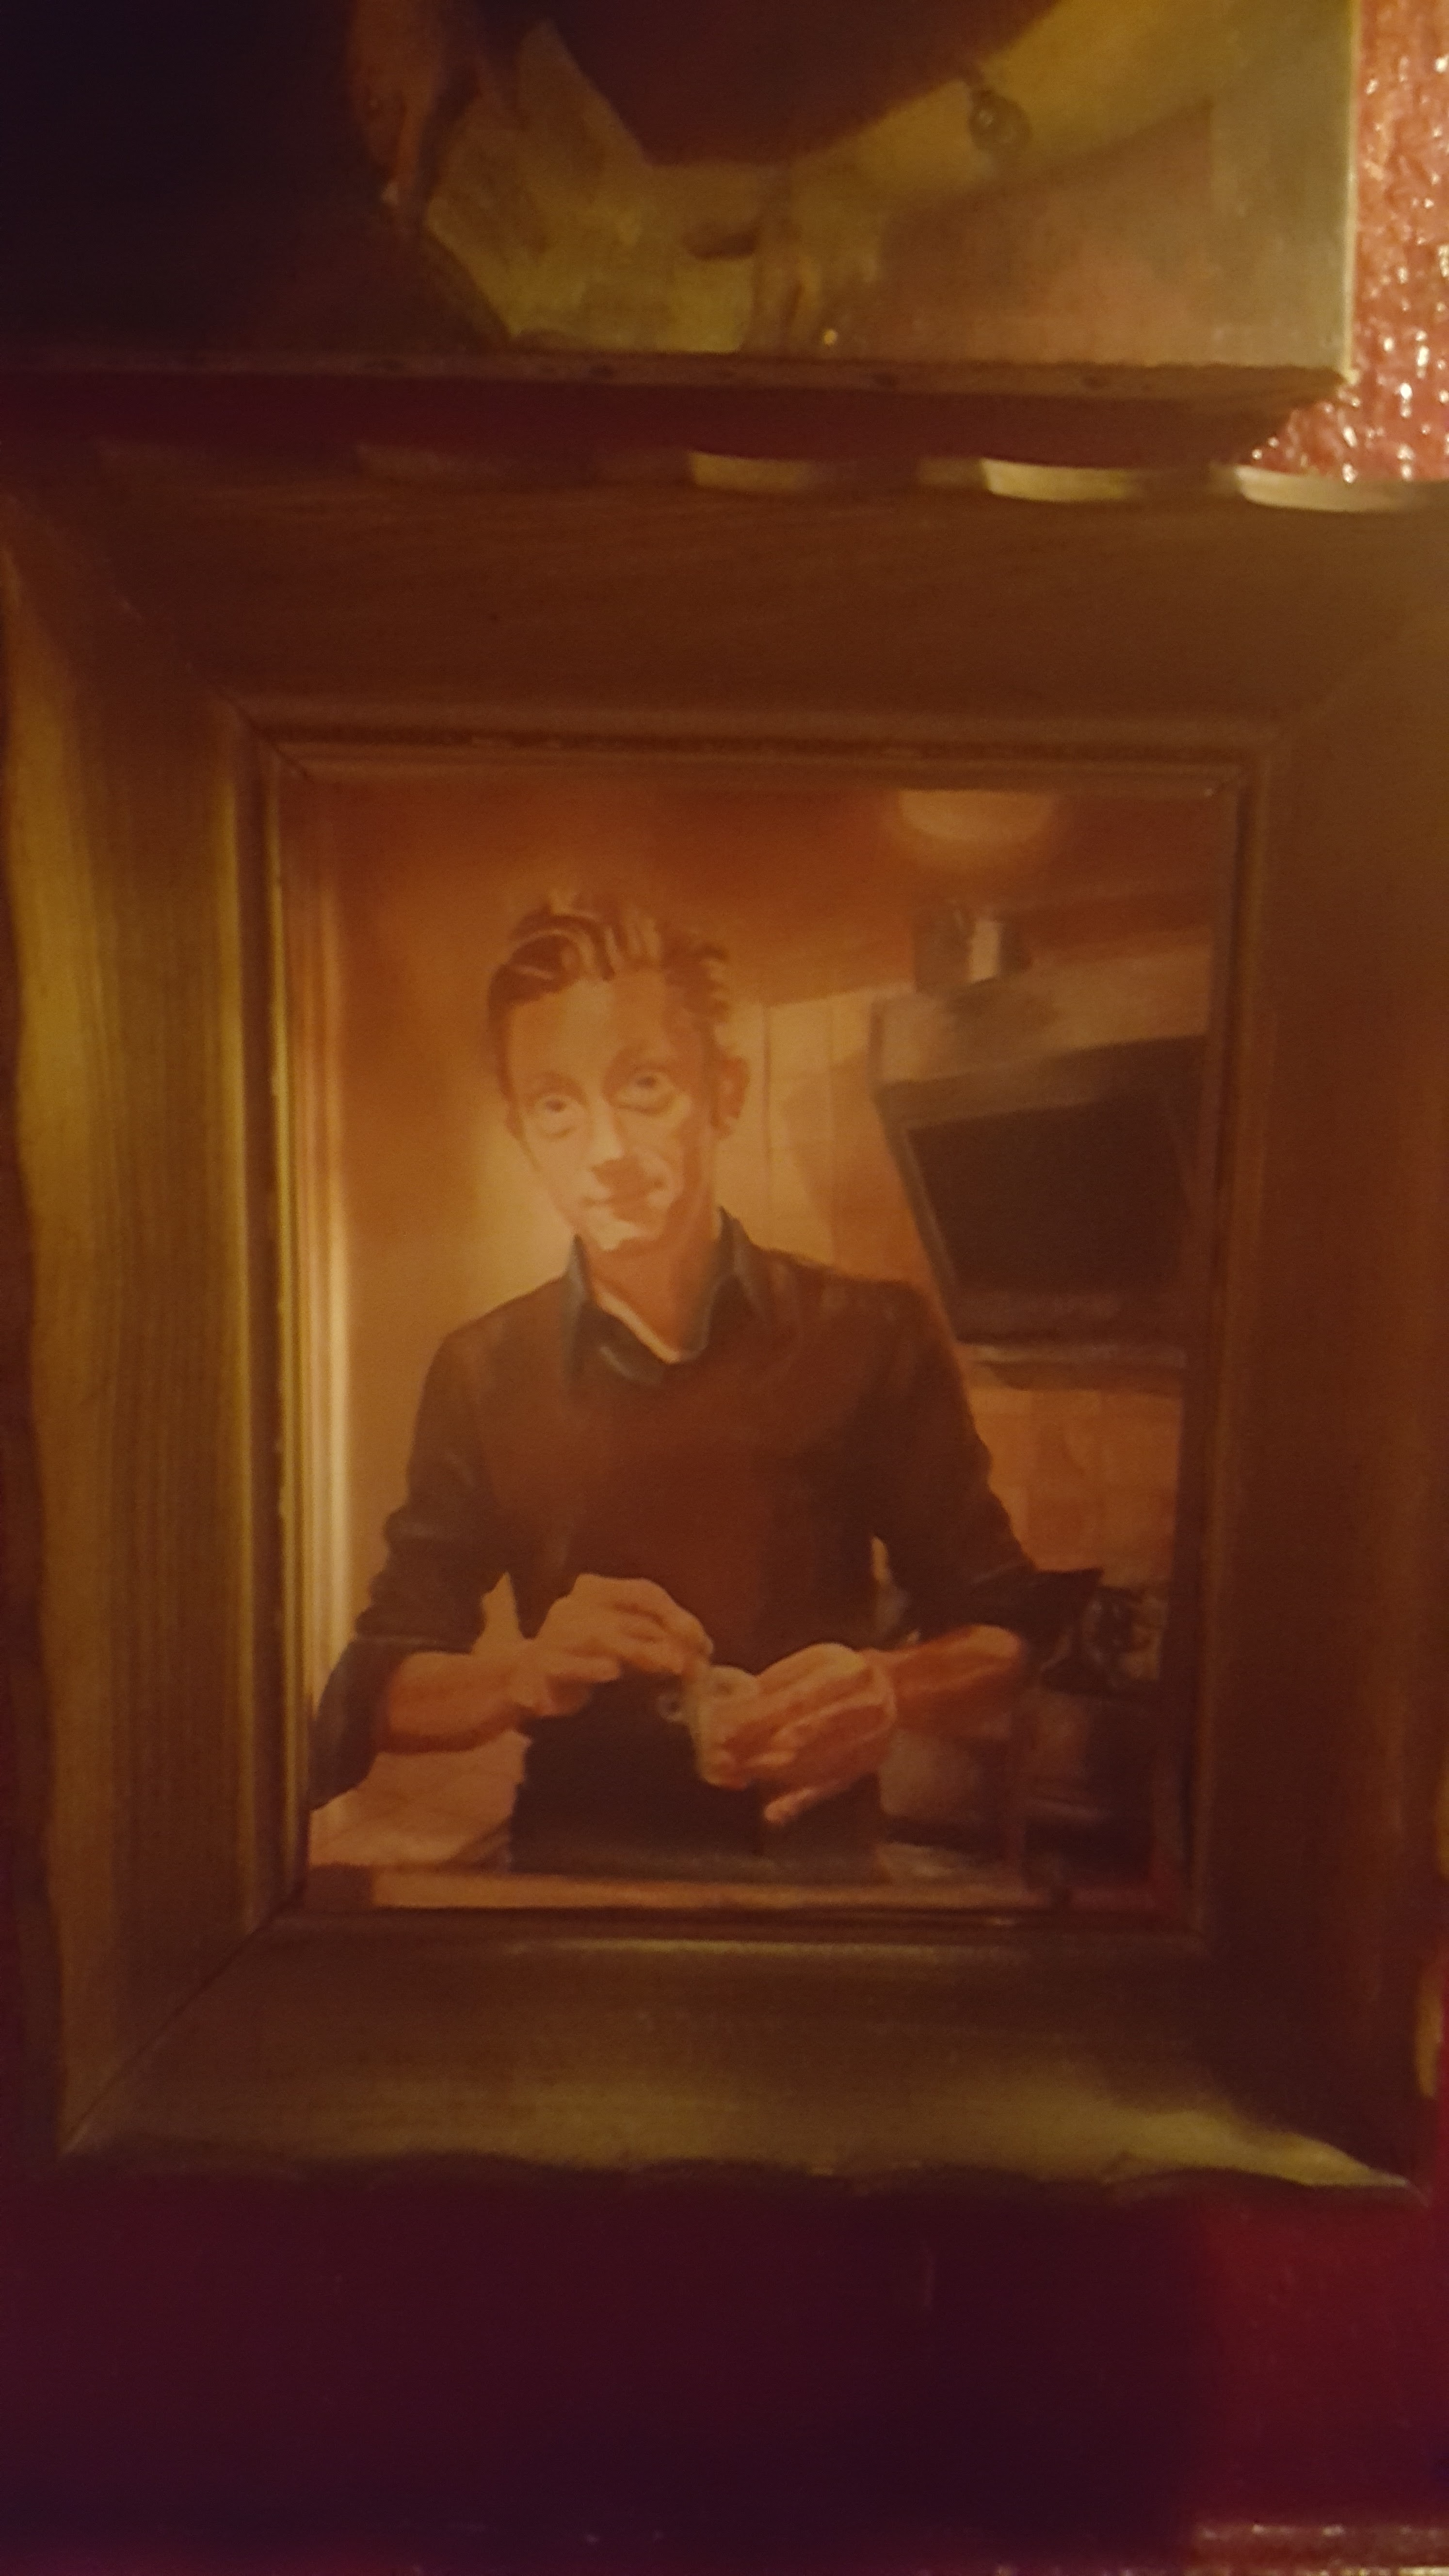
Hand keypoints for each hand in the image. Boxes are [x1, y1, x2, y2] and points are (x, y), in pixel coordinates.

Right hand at [507, 1573, 710, 1719]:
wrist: (527, 1681)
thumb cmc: (585, 1658)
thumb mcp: (623, 1641)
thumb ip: (656, 1638)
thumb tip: (702, 1650)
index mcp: (595, 1590)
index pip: (643, 1592)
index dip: (677, 1615)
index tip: (703, 1643)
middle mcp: (574, 1605)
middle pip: (629, 1617)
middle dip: (666, 1640)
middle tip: (693, 1665)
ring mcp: (554, 1634)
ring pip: (602, 1638)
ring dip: (639, 1651)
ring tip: (670, 1666)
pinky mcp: (541, 1665)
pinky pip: (567, 1664)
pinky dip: (589, 1667)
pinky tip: (611, 1672)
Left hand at [713, 1642, 896, 1828]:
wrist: (890, 1689)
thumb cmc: (835, 1674)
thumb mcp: (809, 1664)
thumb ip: (774, 1685)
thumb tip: (732, 1708)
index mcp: (846, 1671)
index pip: (795, 1698)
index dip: (756, 1717)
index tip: (722, 1729)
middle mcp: (864, 1704)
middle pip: (804, 1733)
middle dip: (758, 1747)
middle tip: (722, 1758)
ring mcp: (870, 1739)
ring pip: (814, 1763)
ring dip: (771, 1772)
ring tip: (736, 1774)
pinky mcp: (867, 1766)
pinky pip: (829, 1787)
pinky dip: (798, 1800)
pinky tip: (772, 1812)